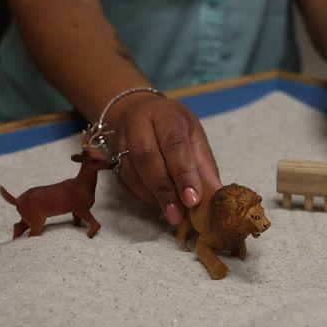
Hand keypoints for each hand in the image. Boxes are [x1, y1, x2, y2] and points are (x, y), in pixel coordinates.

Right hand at [106, 94, 221, 224]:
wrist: (137, 111)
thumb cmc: (173, 126)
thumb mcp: (195, 136)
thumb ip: (204, 165)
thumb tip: (217, 194)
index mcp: (165, 115)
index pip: (174, 144)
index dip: (183, 174)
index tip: (192, 200)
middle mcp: (138, 123)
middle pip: (147, 158)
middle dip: (165, 190)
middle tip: (178, 214)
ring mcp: (119, 139)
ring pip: (131, 172)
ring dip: (152, 196)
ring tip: (171, 213)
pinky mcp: (109, 156)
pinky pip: (123, 181)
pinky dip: (141, 196)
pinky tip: (156, 204)